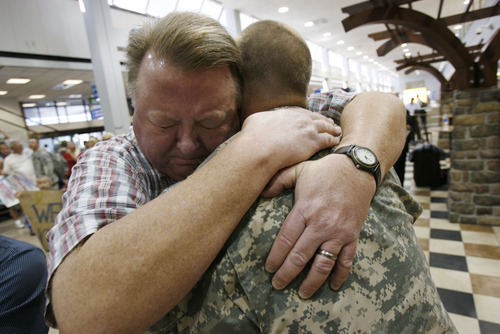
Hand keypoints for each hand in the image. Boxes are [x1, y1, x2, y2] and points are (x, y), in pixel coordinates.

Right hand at [240, 108, 340, 168]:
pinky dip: (333, 140)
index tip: (312, 118)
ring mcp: (308, 129)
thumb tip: (260, 120)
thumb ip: (262, 119)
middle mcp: (300, 119)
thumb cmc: (253, 137)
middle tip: (330, 122)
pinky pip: (328, 140)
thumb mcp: (255, 120)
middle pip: (316, 118)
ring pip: (325, 127)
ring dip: (332, 129)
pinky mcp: (313, 142)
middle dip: (324, 120)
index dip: (308, 116)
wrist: (260, 149)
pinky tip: (336, 141)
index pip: (302, 113)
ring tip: (337, 130)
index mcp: (286, 113)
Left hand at [262, 153, 375, 297]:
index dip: (276, 257)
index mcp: (305, 209)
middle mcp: (321, 224)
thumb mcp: (299, 170)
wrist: (357, 169)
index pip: (286, 239)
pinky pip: (347, 260)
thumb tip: (261, 190)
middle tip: (278, 285)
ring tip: (302, 293)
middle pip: (300, 256)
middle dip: (287, 273)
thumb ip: (278, 180)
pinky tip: (334, 286)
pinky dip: (340, 275)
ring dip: (312, 281)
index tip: (269, 269)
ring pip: (323, 263)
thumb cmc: (324, 170)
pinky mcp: (353, 235)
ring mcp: (338, 232)